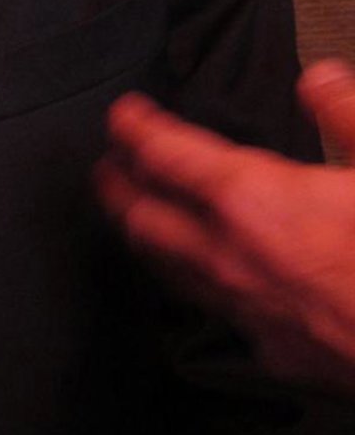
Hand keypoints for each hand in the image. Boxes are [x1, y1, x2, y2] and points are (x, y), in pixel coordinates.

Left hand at [96, 60, 354, 396]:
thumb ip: (346, 114)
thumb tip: (318, 78)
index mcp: (252, 199)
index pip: (166, 155)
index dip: (135, 130)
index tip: (121, 115)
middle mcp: (232, 258)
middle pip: (143, 219)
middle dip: (117, 189)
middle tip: (104, 168)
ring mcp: (248, 313)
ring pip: (170, 272)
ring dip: (145, 238)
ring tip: (133, 218)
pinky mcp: (273, 355)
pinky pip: (216, 311)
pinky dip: (197, 284)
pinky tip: (208, 282)